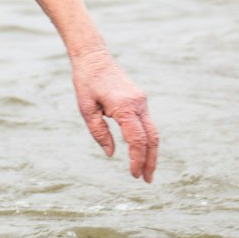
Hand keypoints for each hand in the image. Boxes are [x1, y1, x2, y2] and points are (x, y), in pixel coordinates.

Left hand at [71, 53, 157, 181]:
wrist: (94, 57)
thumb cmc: (86, 82)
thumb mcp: (86, 109)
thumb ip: (99, 132)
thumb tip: (112, 153)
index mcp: (124, 106)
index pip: (137, 139)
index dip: (137, 159)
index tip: (134, 174)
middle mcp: (138, 104)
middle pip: (152, 138)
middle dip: (150, 161)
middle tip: (146, 180)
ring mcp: (141, 102)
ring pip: (153, 132)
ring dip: (151, 153)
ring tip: (146, 172)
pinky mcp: (139, 101)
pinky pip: (147, 124)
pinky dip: (147, 141)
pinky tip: (141, 153)